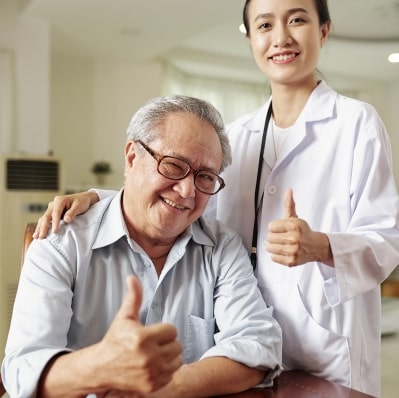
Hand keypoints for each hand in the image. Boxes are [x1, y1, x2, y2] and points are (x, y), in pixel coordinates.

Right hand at [33, 191, 99, 237]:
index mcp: (60, 200)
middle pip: (46, 216)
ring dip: (40, 228)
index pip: (55, 213)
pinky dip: (42, 226)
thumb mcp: (79, 206)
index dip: (54, 222)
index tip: (54, 232)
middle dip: (43, 227)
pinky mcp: (52, 213)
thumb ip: (72, 213)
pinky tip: (38, 233)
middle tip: (41, 237)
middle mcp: (53, 204)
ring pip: (43, 218)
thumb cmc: (82, 202)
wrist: (83, 199)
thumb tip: (66, 220)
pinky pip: (45, 220)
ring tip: (36, 237)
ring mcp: (52, 209)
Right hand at [96, 276, 182, 393]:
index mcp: (142, 338)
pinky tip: (154, 365)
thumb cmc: (115, 340)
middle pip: (177, 345)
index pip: (171, 330)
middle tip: (154, 343)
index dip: (163, 330)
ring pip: (178, 359)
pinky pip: (172, 373)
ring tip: (156, 353)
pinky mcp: (152, 385)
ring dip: (170, 355)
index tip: (153, 332)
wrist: (101, 368)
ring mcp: (151, 373)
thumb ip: (133, 297)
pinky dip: (167, 369)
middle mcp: (148, 357)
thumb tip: (132, 277)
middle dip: (167, 342)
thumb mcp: (124, 317)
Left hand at [266, 189, 332, 266]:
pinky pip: (273, 258)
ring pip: (269, 248)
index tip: (282, 229)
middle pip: (269, 237)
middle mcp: (294, 238)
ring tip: (282, 244)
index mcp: (294, 226)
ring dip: (274, 246)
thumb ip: (289, 204)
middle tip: (283, 237)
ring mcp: (293, 251)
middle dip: (274, 237)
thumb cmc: (303, 231)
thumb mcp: (295, 217)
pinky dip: (277, 255)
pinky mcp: (291, 261)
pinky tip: (284, 251)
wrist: (317, 247)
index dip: (275, 227)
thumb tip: (288, 190)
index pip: (270, 226)